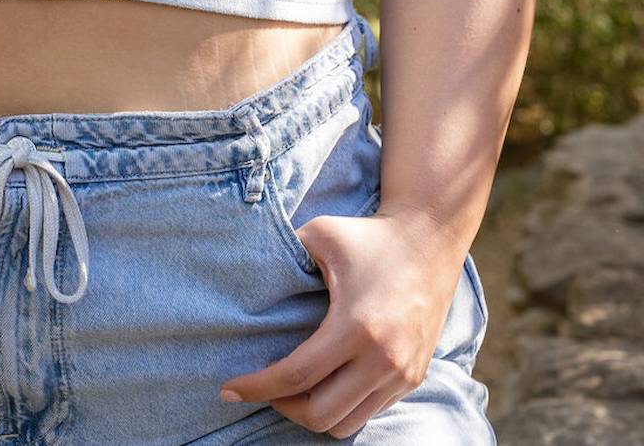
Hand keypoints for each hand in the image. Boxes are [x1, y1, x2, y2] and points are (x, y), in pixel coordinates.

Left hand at [219, 207, 464, 438]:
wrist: (429, 239)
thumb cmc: (368, 236)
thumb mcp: (320, 234)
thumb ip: (284, 255)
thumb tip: (249, 279)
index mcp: (355, 326)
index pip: (297, 376)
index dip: (257, 387)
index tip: (229, 389)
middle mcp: (383, 359)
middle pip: (320, 414)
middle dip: (282, 407)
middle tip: (262, 388)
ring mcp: (402, 373)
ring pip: (346, 423)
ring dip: (313, 413)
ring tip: (291, 389)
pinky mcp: (414, 377)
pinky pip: (369, 412)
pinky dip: (341, 407)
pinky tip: (324, 383)